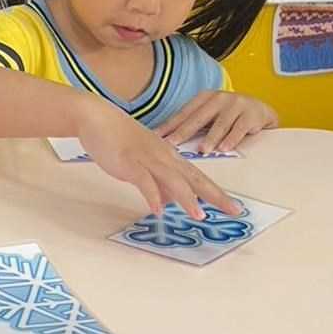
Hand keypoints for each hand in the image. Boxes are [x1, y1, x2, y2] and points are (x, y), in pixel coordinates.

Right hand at [75, 100, 239, 218]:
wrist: (97, 118)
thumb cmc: (118, 139)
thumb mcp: (143, 161)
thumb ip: (157, 181)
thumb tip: (168, 201)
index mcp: (169, 157)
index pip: (198, 177)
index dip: (217, 192)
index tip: (233, 206)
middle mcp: (164, 157)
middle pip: (195, 178)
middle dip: (216, 195)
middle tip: (235, 210)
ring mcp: (147, 159)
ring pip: (173, 180)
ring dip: (187, 199)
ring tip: (198, 216)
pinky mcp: (129, 162)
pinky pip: (144, 181)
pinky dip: (152, 196)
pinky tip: (157, 210)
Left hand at [156, 91, 277, 154]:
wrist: (259, 110)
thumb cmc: (228, 114)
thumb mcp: (209, 114)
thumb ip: (193, 124)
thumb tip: (167, 141)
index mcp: (204, 97)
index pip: (184, 113)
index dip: (170, 125)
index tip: (157, 137)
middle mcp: (218, 98)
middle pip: (198, 118)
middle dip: (184, 132)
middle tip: (172, 144)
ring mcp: (235, 105)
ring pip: (220, 124)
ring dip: (210, 138)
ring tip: (202, 150)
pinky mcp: (250, 115)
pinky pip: (239, 129)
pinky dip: (231, 140)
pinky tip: (224, 148)